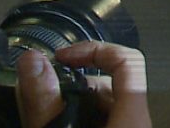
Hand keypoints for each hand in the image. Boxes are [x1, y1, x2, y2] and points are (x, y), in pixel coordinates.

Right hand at [16, 42, 150, 127]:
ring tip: (47, 115)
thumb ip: (47, 102)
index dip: (93, 50)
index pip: (127, 60)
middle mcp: (136, 123)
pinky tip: (58, 125)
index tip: (63, 57)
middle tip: (44, 95)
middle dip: (74, 84)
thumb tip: (33, 62)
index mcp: (132, 118)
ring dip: (73, 105)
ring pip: (103, 106)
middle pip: (110, 84)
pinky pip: (103, 121)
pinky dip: (79, 119)